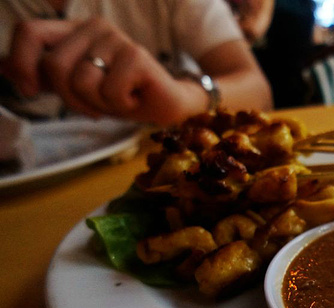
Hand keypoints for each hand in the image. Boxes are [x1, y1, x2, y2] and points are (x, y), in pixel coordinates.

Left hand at [2, 18, 206, 124]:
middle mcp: (94, 27)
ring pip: (81, 81)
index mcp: (76, 31)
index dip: (20, 63)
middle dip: (70, 98)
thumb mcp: (76, 87)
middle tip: (95, 107)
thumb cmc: (124, 95)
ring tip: (118, 101)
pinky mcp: (136, 55)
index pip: (30, 32)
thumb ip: (42, 74)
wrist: (168, 105)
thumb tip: (0, 67)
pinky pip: (107, 91)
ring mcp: (116, 39)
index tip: (31, 91)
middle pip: (54, 66)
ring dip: (98, 104)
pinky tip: (135, 98)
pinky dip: (120, 105)